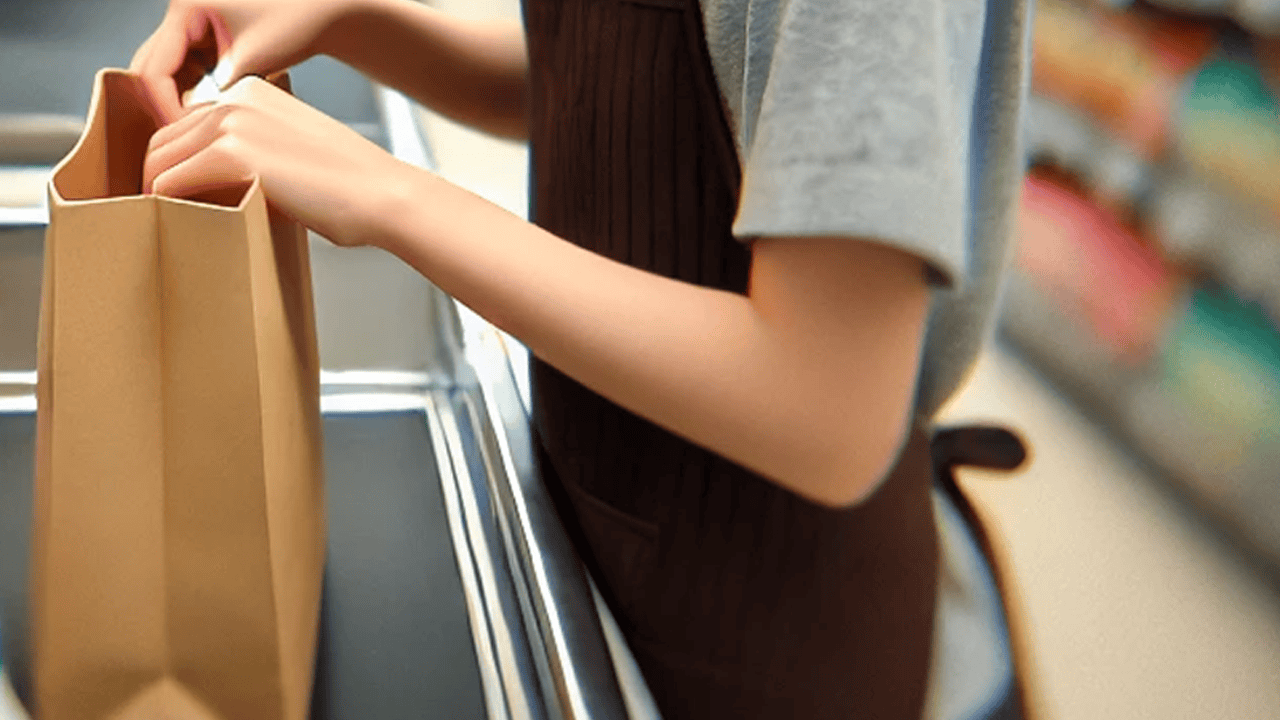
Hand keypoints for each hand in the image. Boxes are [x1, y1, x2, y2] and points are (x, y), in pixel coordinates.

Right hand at [129, 0, 358, 123]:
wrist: (322, 9)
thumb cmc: (297, 23)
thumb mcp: (255, 60)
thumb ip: (220, 93)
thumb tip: (192, 125)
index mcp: (186, 8)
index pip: (154, 69)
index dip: (165, 108)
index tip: (185, 136)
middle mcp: (180, 12)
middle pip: (150, 68)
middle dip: (163, 106)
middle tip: (182, 140)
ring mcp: (190, 24)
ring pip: (165, 72)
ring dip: (177, 102)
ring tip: (197, 131)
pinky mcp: (204, 38)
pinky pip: (185, 71)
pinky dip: (193, 94)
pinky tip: (209, 115)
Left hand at [142, 76, 413, 247]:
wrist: (381, 195)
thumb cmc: (348, 186)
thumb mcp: (293, 148)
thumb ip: (252, 149)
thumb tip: (213, 180)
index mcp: (250, 90)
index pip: (186, 123)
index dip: (179, 160)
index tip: (182, 191)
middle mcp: (235, 98)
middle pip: (165, 139)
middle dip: (161, 177)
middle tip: (171, 214)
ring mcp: (231, 122)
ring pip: (159, 160)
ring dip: (160, 194)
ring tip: (175, 223)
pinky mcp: (230, 154)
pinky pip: (169, 182)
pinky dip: (167, 205)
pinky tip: (185, 223)